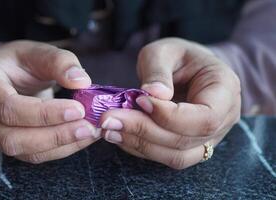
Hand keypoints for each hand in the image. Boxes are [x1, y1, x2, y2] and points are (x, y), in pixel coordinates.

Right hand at [0, 41, 100, 163]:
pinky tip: (81, 137)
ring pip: (23, 151)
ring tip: (89, 132)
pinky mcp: (6, 143)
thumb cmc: (19, 61)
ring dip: (60, 145)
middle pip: (11, 137)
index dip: (43, 113)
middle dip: (54, 135)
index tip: (78, 109)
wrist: (8, 75)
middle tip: (87, 126)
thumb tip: (81, 82)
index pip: (6, 106)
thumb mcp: (37, 51)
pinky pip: (32, 154)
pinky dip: (60, 148)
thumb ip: (59, 62)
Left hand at [100, 38, 240, 168]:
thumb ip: (158, 69)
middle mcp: (223, 120)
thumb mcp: (165, 50)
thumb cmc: (179, 56)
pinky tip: (118, 134)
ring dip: (139, 144)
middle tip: (108, 119)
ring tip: (108, 129)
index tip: (138, 100)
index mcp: (224, 90)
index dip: (169, 116)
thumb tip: (153, 94)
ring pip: (176, 156)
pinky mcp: (189, 147)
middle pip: (186, 140)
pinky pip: (166, 156)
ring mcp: (208, 138)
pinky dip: (140, 148)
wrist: (188, 70)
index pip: (204, 118)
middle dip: (144, 131)